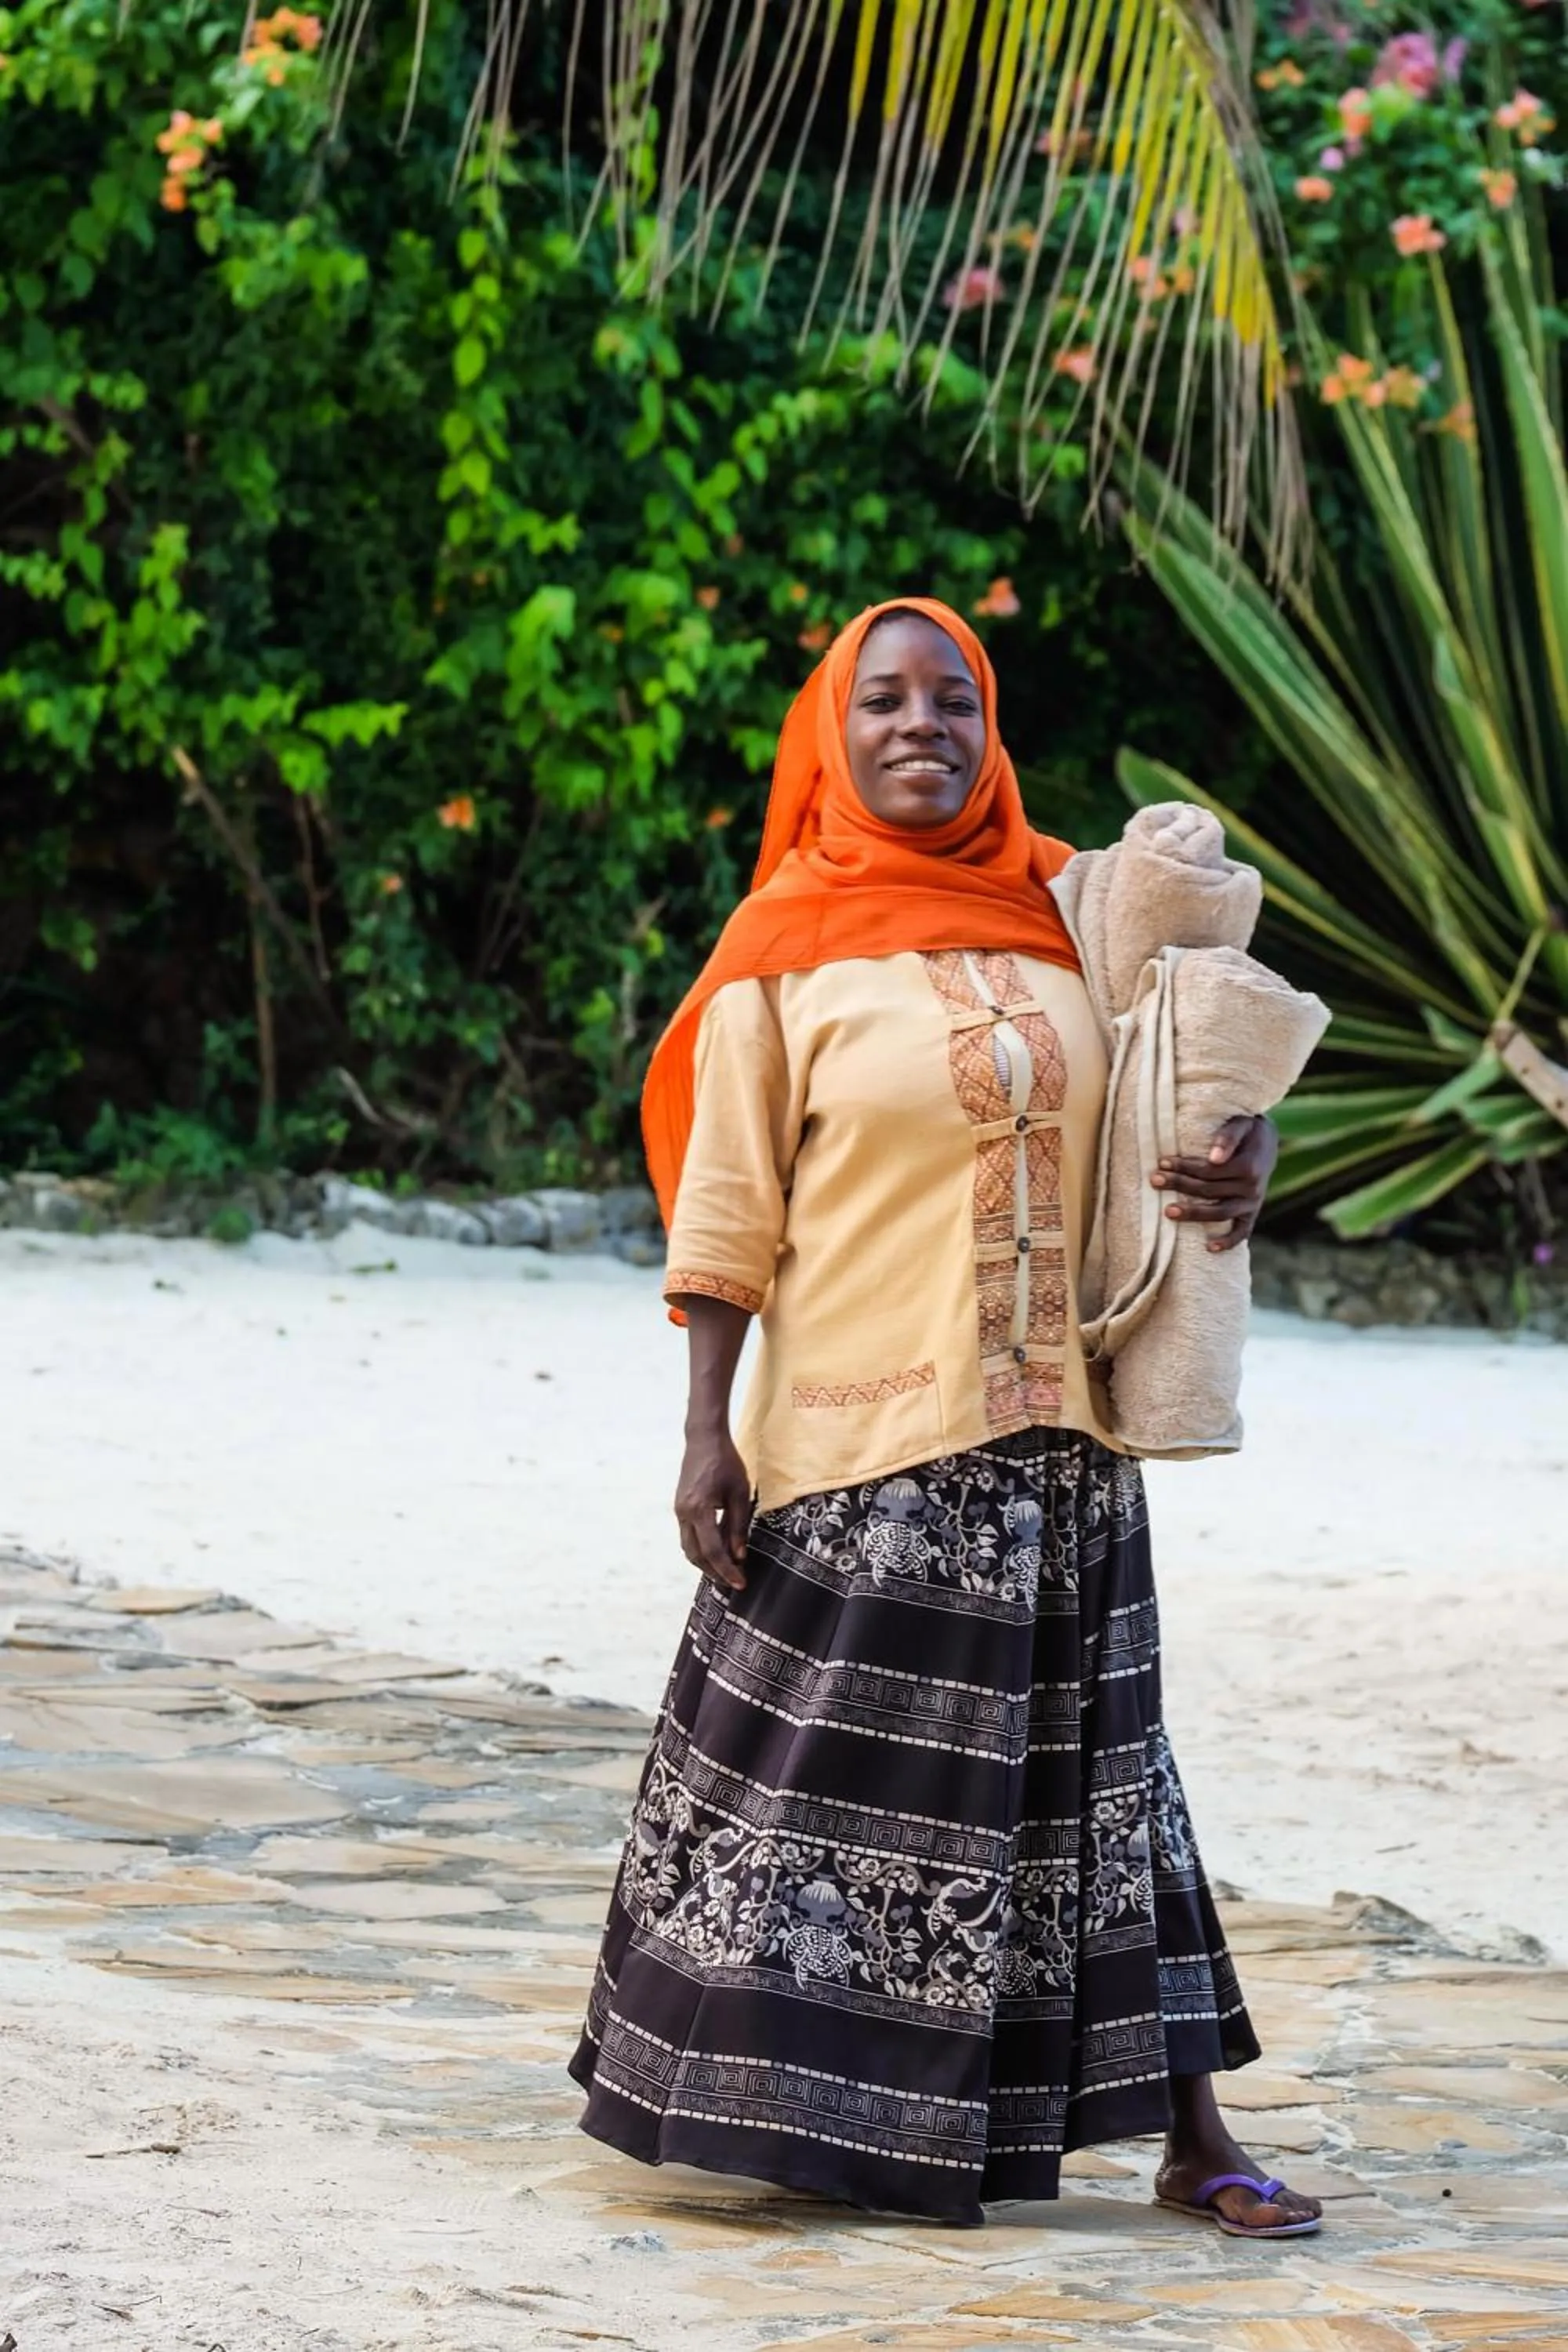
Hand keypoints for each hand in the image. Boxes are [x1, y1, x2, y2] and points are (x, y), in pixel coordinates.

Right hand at [674, 1424, 752, 1592]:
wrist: (704, 1439)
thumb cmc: (726, 1463)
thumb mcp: (739, 1494)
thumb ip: (739, 1527)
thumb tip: (739, 1555)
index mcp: (699, 1509)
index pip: (712, 1551)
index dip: (726, 1570)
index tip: (740, 1583)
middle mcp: (684, 1513)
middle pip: (695, 1555)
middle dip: (714, 1572)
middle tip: (733, 1582)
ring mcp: (679, 1510)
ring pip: (689, 1547)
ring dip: (706, 1562)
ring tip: (726, 1570)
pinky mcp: (680, 1507)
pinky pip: (688, 1535)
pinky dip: (701, 1548)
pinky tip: (717, 1550)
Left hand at [1150, 1114, 1277, 1252]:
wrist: (1267, 1140)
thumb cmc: (1247, 1129)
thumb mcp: (1241, 1124)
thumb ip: (1228, 1137)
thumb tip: (1214, 1158)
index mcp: (1248, 1166)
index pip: (1209, 1170)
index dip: (1184, 1167)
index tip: (1162, 1163)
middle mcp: (1252, 1188)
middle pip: (1209, 1191)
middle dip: (1179, 1185)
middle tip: (1155, 1181)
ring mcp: (1252, 1203)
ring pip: (1219, 1213)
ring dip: (1193, 1214)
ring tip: (1167, 1211)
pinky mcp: (1252, 1213)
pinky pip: (1242, 1232)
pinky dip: (1228, 1241)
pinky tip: (1208, 1248)